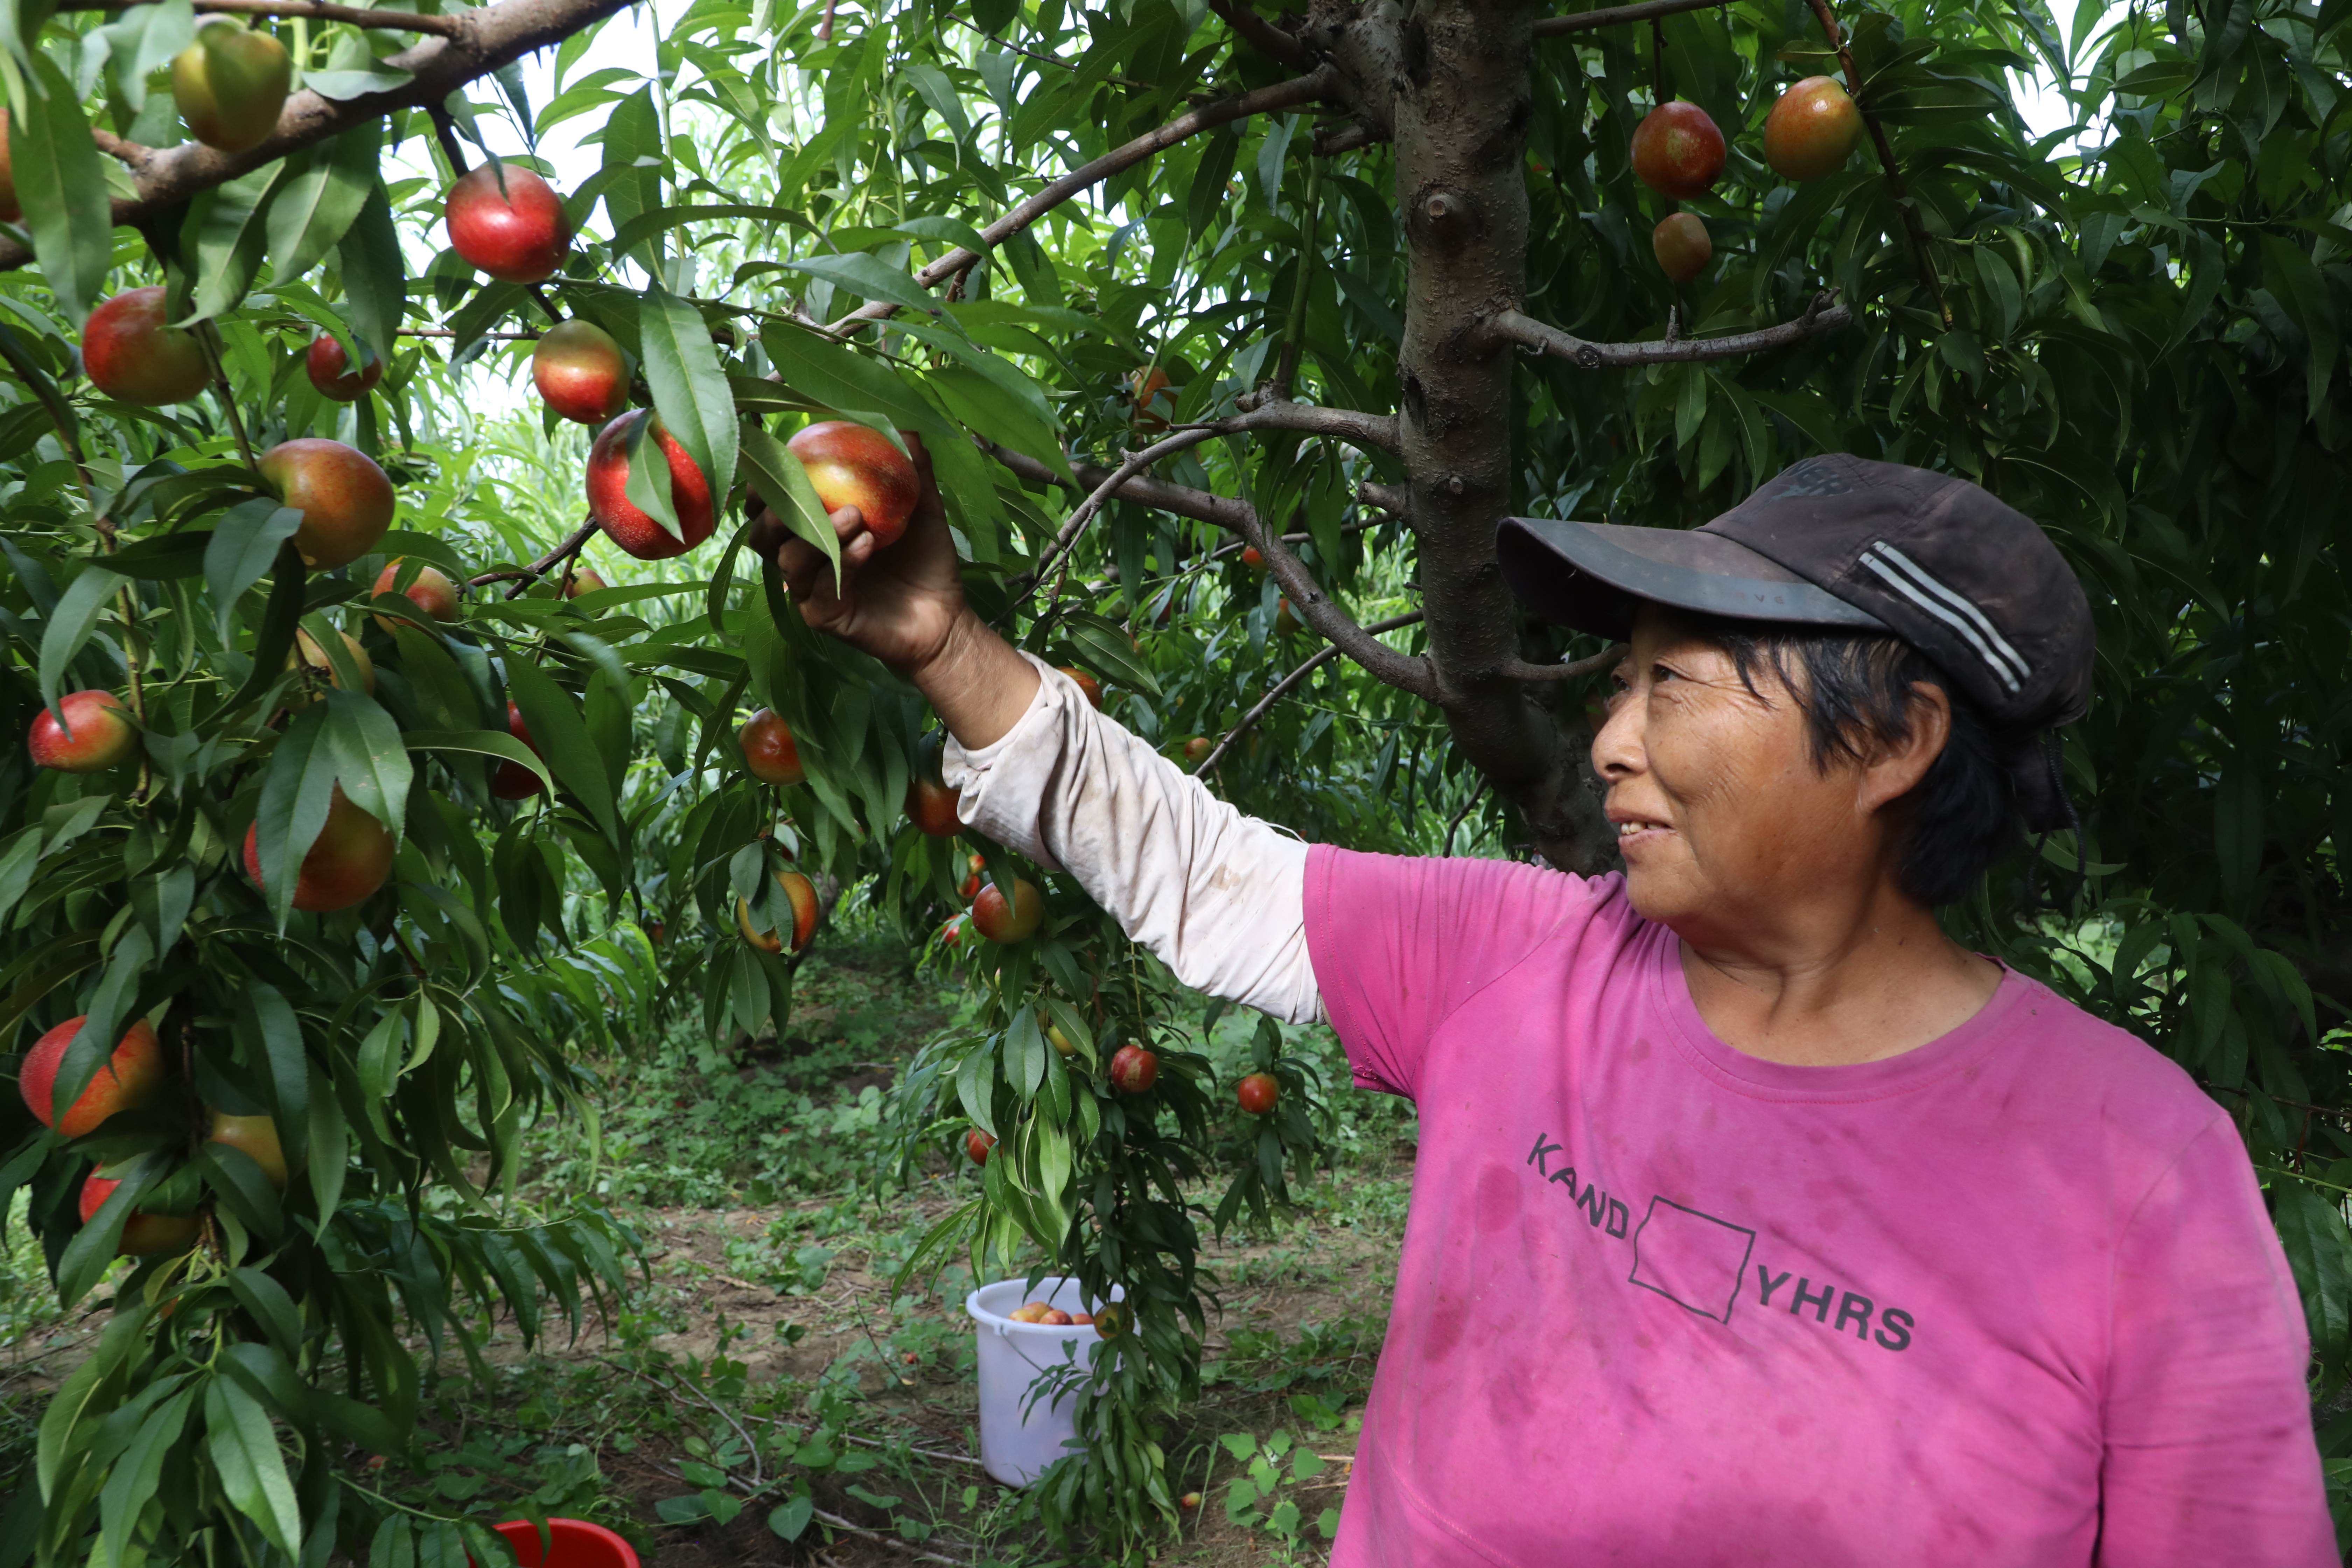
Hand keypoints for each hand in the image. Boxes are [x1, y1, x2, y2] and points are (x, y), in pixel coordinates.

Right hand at [759, 430, 1038, 747]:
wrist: (946, 616)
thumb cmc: (926, 560)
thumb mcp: (921, 507)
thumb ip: (913, 468)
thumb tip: (909, 425)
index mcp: (814, 529)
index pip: (772, 505)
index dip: (765, 484)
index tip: (780, 458)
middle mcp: (804, 559)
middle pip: (762, 533)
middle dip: (775, 508)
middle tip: (801, 490)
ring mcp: (809, 589)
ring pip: (786, 558)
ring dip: (816, 531)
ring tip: (855, 516)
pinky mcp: (822, 616)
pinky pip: (817, 586)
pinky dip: (842, 560)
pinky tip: (868, 545)